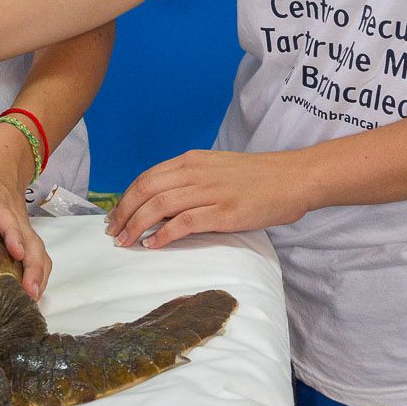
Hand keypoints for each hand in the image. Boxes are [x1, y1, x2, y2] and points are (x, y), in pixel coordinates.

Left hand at [0, 137, 51, 298]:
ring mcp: (23, 228)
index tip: (16, 251)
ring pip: (38, 251)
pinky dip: (40, 275)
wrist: (3, 164)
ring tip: (31, 299)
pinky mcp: (26, 237)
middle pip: (31, 241)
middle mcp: (14, 216)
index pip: (6, 218)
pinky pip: (38, 256)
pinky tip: (31, 297)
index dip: (12, 234)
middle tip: (29, 292)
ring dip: (39, 274)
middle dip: (32, 266)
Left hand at [106, 149, 317, 249]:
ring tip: (125, 241)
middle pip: (146, 190)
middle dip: (124, 212)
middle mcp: (196, 172)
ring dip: (136, 224)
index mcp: (192, 161)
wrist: (293, 177)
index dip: (127, 197)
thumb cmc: (258, 177)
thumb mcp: (218, 170)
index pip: (147, 177)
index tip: (116, 215)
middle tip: (113, 232)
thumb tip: (166, 203)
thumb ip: (193, 181)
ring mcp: (209, 191)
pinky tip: (152, 244)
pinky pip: (184, 222)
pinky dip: (163, 234)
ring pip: (159, 205)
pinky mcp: (223, 212)